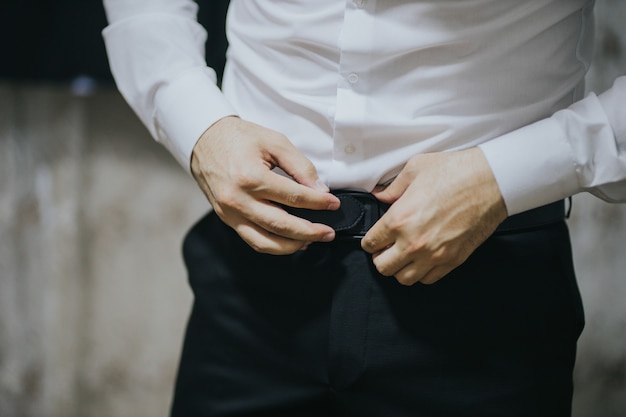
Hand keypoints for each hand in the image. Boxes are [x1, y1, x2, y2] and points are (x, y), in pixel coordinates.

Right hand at [191, 116, 339, 253]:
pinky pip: (253, 240)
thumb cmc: (240, 138)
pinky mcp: (227, 218)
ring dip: (292, 245)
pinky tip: (291, 241)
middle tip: (329, 233)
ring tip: (312, 240)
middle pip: (281, 225)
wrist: (204, 140)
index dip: (318, 203)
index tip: (333, 204)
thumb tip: (320, 191)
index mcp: (251, 177)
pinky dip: (274, 245)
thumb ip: (300, 166)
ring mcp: (230, 212)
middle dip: (310, 231)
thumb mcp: (275, 142)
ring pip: (265, 241)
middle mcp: (238, 199)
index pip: (294, 197)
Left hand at [361, 147, 506, 284]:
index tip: (373, 239)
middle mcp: (414, 242)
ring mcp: (434, 255)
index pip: (371, 243)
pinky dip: (422, 273)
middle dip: (380, 258)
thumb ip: (393, 187)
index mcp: (399, 219)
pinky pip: (429, 279)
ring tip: (403, 256)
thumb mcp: (415, 169)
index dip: (369, 241)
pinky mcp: (453, 260)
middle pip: (383, 267)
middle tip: (385, 249)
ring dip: (400, 268)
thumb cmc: (456, 172)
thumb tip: (380, 194)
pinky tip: (422, 260)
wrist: (491, 181)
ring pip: (404, 279)